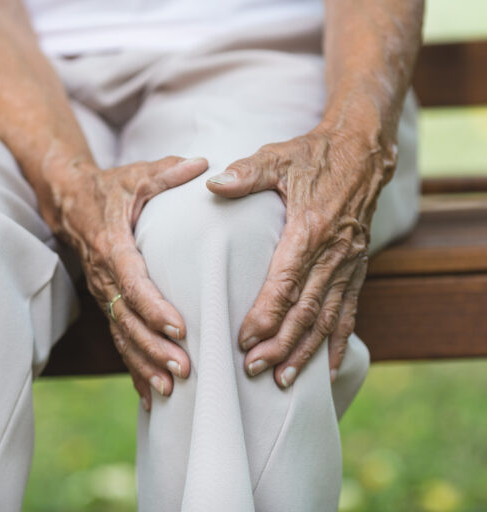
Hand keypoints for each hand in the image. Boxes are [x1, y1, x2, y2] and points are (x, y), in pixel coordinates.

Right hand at [58, 156, 208, 408]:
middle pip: (127, 318)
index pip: (132, 282)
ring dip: (145, 363)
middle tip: (185, 369)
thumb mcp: (138, 174)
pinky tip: (152, 396)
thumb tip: (205, 164)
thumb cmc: (110, 188)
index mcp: (112, 245)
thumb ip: (169, 173)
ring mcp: (102, 292)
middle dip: (154, 347)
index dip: (154, 307)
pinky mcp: (105, 302)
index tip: (180, 328)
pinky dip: (134, 367)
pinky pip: (118, 338)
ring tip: (172, 389)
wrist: (69, 200)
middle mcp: (103, 275)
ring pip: (121, 334)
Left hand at [206, 128, 395, 387]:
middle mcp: (333, 253)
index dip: (266, 314)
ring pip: (327, 318)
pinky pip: (349, 311)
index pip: (285, 282)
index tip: (244, 339)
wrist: (362, 151)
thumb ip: (246, 174)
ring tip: (284, 380)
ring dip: (306, 351)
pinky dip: (338, 342)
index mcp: (310, 229)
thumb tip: (213, 184)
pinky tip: (329, 368)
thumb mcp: (277, 158)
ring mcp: (349, 264)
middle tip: (253, 370)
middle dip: (280, 343)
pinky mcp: (357, 269)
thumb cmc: (312, 156)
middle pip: (305, 309)